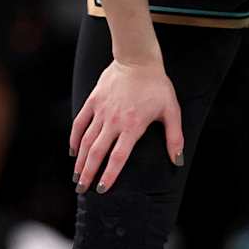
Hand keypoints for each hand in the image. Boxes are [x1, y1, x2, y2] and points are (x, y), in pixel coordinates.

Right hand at [71, 58, 184, 193]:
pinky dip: (74, 138)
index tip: (102, 189)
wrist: (137, 59)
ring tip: (76, 175)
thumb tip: (177, 160)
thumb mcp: (171, 110)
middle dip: (88, 173)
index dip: (109, 175)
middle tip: (82, 189)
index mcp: (132, 126)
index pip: (118, 157)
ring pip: (85, 140)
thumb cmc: (156, 85)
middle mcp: (113, 121)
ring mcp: (101, 111)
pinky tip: (72, 151)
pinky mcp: (93, 101)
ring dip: (79, 160)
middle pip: (96, 152)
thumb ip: (174, 137)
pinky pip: (80, 123)